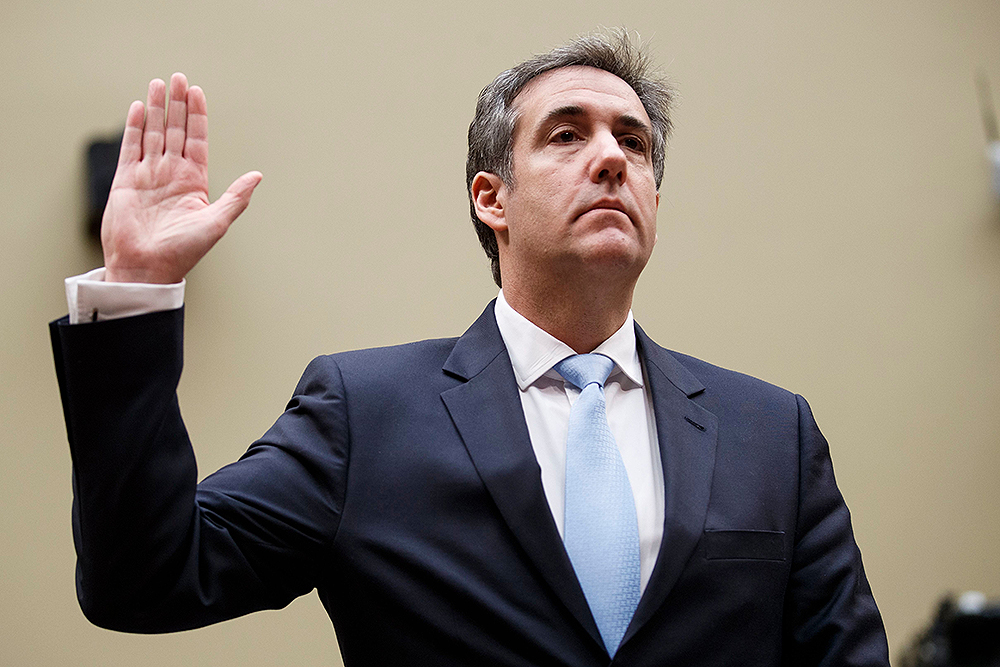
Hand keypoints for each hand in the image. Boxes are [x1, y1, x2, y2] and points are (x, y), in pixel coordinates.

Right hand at [101, 73, 261, 283]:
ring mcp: (148, 175)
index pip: (197, 140)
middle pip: (175, 130)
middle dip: (178, 104)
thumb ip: (236, 197)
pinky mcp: (126, 181)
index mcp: (194, 182)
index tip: (197, 92)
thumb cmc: (183, 251)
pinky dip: (134, 127)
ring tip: (159, 84)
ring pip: (153, 133)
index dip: (197, 116)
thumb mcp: (216, 222)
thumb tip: (258, 176)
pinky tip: (140, 108)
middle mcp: (171, 175)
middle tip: (178, 78)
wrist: (146, 268)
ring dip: (157, 109)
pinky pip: (130, 147)